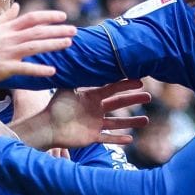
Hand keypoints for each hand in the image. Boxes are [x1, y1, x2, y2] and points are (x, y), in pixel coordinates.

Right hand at [0, 5, 76, 87]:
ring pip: (34, 46)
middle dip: (57, 30)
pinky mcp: (3, 68)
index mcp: (6, 29)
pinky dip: (38, 69)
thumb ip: (5, 17)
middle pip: (37, 31)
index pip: (31, 18)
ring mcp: (6, 53)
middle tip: (75, 30)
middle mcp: (8, 38)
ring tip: (68, 44)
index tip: (63, 16)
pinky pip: (25, 68)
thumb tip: (17, 5)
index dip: (48, 16)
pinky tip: (52, 70)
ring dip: (52, 45)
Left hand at [20, 80, 151, 149]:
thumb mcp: (66, 88)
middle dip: (133, 100)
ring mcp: (95, 124)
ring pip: (117, 123)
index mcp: (91, 96)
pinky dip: (118, 139)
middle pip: (118, 104)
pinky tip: (130, 139)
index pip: (111, 89)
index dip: (125, 85)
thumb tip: (78, 55)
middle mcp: (95, 109)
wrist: (47, 126)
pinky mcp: (92, 137)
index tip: (139, 80)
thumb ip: (75, 76)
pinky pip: (108, 138)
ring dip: (131, 122)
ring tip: (145, 121)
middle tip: (148, 96)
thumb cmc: (55, 106)